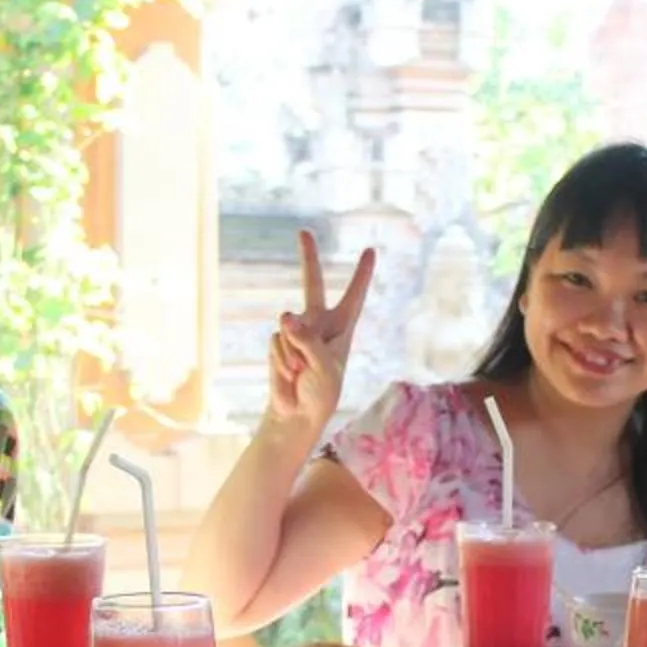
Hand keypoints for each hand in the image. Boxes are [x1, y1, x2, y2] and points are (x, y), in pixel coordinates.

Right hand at [269, 229, 375, 431]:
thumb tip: (284, 316)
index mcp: (342, 328)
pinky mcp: (278, 342)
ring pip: (288, 325)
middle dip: (308, 257)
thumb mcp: (324, 368)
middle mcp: (319, 323)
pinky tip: (289, 374)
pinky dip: (282, 359)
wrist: (297, 414)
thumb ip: (307, 341)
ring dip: (293, 352)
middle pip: (311, 283)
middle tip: (303, 231)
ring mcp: (296, 331)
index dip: (362, 274)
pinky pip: (276, 340)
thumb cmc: (321, 393)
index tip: (370, 250)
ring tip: (301, 372)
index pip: (354, 295)